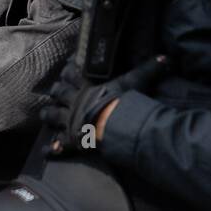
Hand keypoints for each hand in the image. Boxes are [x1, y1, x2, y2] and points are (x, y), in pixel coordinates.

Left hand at [41, 56, 166, 155]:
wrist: (113, 126)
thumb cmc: (123, 102)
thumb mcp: (136, 82)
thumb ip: (149, 69)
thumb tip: (166, 58)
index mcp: (86, 87)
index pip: (72, 73)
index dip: (68, 70)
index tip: (66, 67)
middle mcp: (74, 102)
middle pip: (59, 93)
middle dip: (57, 91)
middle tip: (55, 90)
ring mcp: (70, 121)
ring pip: (53, 116)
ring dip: (49, 115)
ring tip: (45, 114)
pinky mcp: (71, 140)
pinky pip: (58, 146)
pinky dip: (52, 149)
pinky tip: (46, 152)